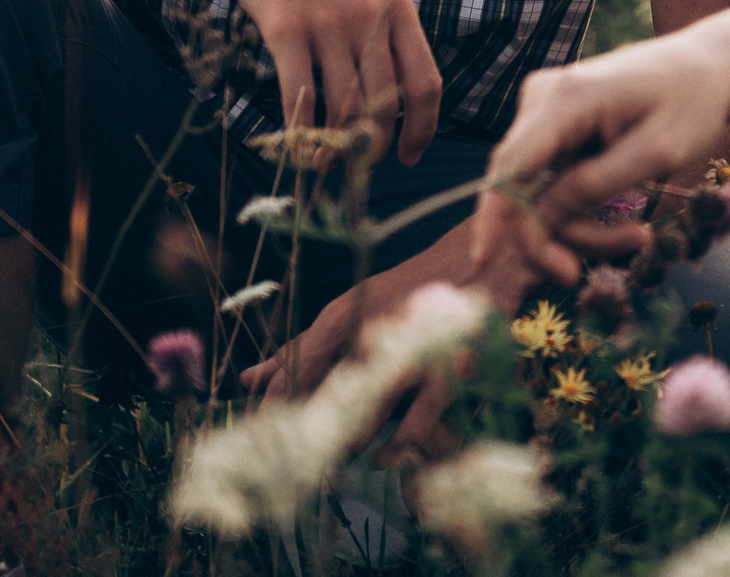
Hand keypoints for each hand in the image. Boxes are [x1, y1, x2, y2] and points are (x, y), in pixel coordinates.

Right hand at [205, 0, 443, 161]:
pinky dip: (298, 129)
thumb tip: (396, 86)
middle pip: (384, 104)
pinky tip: (295, 144)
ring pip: (342, 106)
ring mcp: (328, 21)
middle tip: (359, 169)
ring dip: (335, 148)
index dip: (422, 129)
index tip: (408, 154)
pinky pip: (299, 94)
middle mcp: (369, 16)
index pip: (426, 83)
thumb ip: (384, 23)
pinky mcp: (285, 28)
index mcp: (397, 4)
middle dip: (374, 148)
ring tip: (324, 166)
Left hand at [238, 287, 452, 458]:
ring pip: (367, 417)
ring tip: (341, 461)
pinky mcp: (449, 372)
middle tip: (301, 466)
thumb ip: (301, 349)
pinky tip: (389, 456)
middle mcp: (371, 334)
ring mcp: (412, 354)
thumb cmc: (404, 293)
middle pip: (326, 400)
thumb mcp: (349, 312)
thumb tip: (248, 380)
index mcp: (341, 317)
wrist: (480, 262)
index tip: (263, 444)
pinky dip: (399, 447)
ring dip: (350, 447)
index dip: (274, 412)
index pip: (294, 372)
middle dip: (311, 437)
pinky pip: (416, 425)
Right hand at [472, 28, 729, 284]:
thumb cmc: (691, 101)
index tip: (482, 263)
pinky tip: (624, 222)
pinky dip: (582, 211)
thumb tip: (540, 217)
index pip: (510, 165)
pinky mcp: (556, 129)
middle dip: (556, 235)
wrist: (705, 67)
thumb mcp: (657, 151)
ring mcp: (545, 113)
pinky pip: (552, 185)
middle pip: (521, 188)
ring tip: (637, 236)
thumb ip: (597, 184)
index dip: (492, 217)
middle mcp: (542, 100)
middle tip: (590, 272)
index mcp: (565, 98)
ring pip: (538, 194)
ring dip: (579, 228)